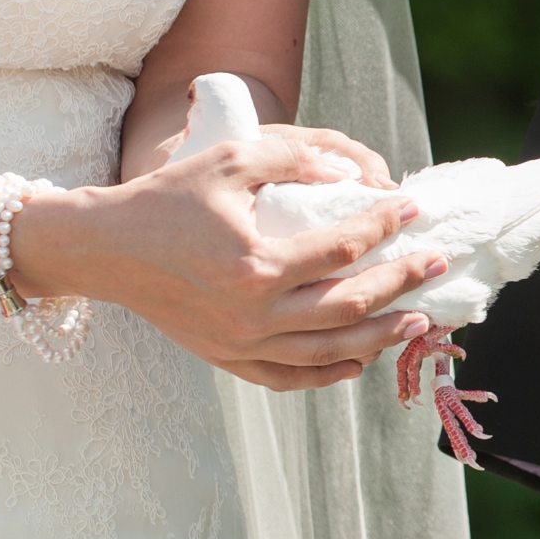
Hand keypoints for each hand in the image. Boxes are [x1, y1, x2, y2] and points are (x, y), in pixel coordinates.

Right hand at [14, 135, 441, 389]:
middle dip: (401, 284)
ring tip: (416, 320)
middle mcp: (252, 314)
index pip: (344, 249)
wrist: (103, 249)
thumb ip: (294, 160)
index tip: (413, 210)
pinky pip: (288, 378)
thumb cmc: (166, 198)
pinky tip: (359, 360)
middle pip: (349, 307)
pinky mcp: (225, 359)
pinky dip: (328, 374)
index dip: (385, 226)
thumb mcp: (229, 161)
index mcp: (256, 265)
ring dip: (379, 338)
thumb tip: (353, 173)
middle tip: (435, 265)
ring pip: (328, 353)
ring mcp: (239, 344)